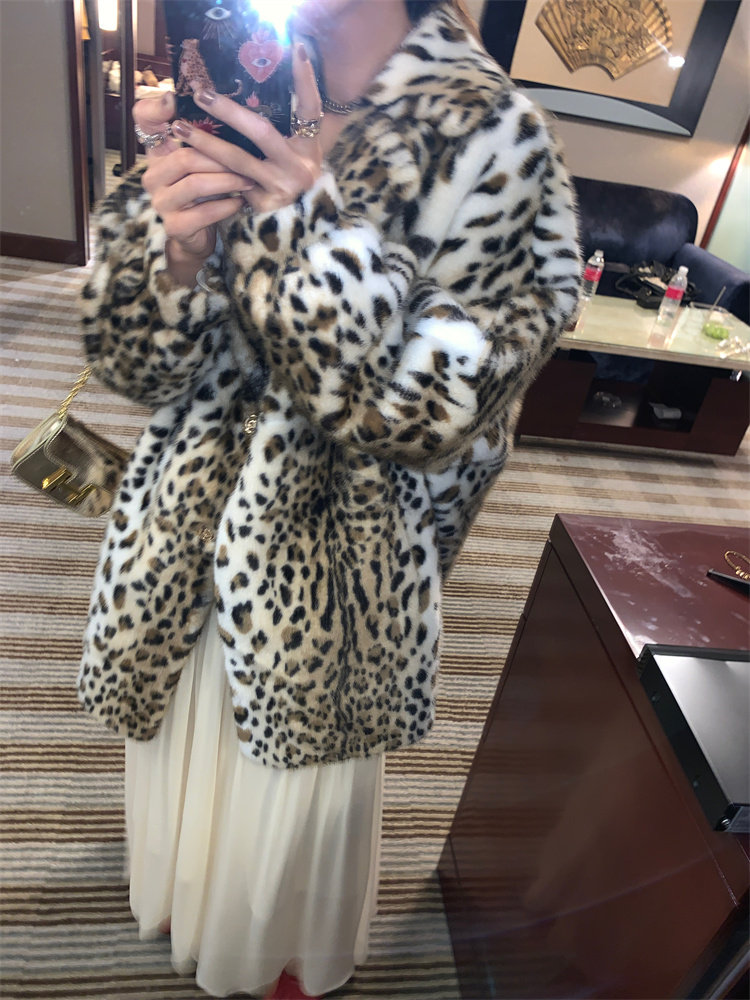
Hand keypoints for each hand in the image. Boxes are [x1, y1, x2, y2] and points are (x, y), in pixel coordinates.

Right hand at [133, 92, 253, 280]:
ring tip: (249, 181)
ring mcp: (160, 202)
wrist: (197, 235)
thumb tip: (222, 102)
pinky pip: (203, 213)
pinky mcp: (174, 226)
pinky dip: (226, 206)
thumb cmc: (205, 193)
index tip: (175, 100)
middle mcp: (152, 175)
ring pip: (196, 184)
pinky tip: (241, 203)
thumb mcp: (204, 161)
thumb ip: (206, 135)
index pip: (143, 120)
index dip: (156, 108)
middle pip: (185, 157)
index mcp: (157, 154)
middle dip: (221, 158)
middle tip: (249, 160)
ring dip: (228, 182)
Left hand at [170, 43, 322, 215]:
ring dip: (205, 142)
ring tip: (180, 126)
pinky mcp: (264, 206)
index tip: (297, 48)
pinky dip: (208, 170)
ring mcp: (282, 188)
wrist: (291, 220)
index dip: (305, 80)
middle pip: (261, 131)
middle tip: (201, 94)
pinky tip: (187, 160)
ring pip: (237, 161)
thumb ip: (282, 121)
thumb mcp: (292, 147)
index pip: (310, 107)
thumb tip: (256, 81)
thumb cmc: (286, 172)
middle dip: (228, 111)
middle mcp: (300, 167)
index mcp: (310, 146)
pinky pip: (230, 183)